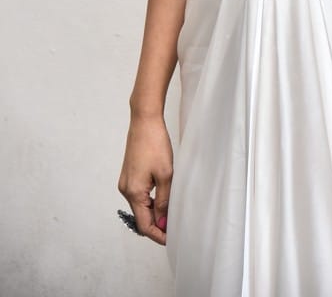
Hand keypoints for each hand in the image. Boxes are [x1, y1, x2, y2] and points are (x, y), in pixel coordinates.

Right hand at [118, 115, 172, 245]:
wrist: (144, 121)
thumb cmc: (155, 145)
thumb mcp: (165, 175)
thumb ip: (164, 201)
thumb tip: (163, 222)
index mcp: (133, 193)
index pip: (144, 225)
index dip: (158, 235)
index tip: (171, 240)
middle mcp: (125, 190)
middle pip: (141, 217)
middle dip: (157, 225)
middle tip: (175, 229)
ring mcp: (126, 182)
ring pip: (140, 206)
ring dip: (154, 213)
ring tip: (171, 215)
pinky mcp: (129, 175)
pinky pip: (139, 196)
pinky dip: (150, 202)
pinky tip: (162, 200)